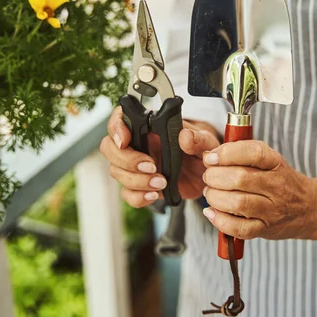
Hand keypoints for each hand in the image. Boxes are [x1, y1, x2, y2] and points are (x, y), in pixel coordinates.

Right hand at [99, 106, 220, 207]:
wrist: (206, 174)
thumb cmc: (202, 150)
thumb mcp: (207, 140)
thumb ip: (198, 138)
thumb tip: (185, 136)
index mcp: (149, 126)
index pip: (120, 119)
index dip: (116, 128)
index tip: (124, 140)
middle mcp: (137, 144)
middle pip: (110, 148)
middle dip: (127, 160)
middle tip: (151, 166)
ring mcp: (135, 166)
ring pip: (117, 172)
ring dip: (136, 180)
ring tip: (161, 182)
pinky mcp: (140, 186)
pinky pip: (128, 193)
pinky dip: (138, 197)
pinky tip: (154, 194)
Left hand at [201, 140, 316, 240]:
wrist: (310, 208)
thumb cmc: (280, 181)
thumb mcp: (269, 160)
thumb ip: (241, 154)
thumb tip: (209, 156)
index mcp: (275, 163)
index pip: (253, 153)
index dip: (226, 154)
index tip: (210, 158)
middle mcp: (276, 186)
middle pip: (240, 178)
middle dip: (215, 177)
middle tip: (208, 177)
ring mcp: (272, 210)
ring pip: (238, 203)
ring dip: (215, 197)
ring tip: (210, 193)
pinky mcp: (266, 229)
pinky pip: (240, 229)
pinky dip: (220, 221)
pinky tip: (211, 213)